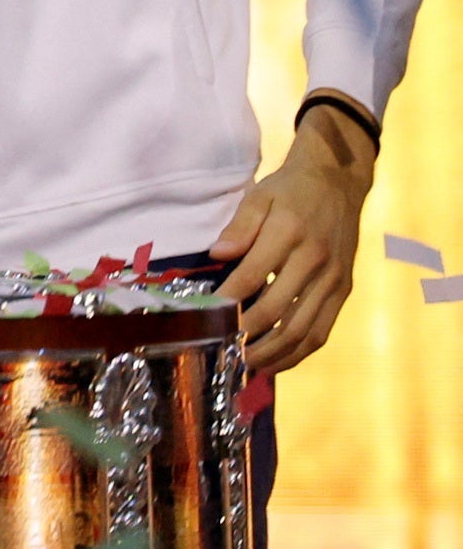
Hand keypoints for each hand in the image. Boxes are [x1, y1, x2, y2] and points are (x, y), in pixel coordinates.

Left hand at [210, 99, 377, 373]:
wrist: (338, 184)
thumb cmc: (289, 190)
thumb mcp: (259, 196)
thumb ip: (240, 226)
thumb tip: (217, 254)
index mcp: (290, 234)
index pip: (252, 275)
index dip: (228, 300)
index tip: (205, 317)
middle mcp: (315, 261)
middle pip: (278, 310)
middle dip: (247, 334)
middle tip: (221, 349)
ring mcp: (334, 280)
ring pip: (303, 329)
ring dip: (273, 352)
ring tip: (245, 364)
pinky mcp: (344, 292)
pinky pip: (322, 330)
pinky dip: (299, 352)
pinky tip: (277, 361)